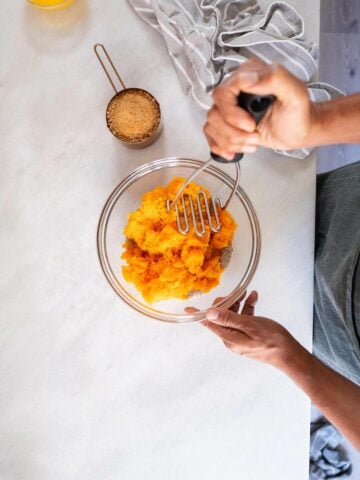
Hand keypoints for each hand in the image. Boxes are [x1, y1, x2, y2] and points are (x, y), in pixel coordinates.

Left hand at [201, 291, 299, 368]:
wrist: (289, 354)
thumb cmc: (272, 341)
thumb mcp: (249, 325)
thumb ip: (229, 319)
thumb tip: (209, 313)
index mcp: (229, 337)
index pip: (208, 324)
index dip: (198, 315)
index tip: (188, 309)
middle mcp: (232, 339)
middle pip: (221, 317)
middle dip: (226, 303)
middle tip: (235, 294)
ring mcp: (241, 337)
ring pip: (234, 316)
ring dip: (240, 304)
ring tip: (248, 293)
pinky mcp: (249, 336)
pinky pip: (244, 320)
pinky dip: (248, 309)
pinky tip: (254, 299)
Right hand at [204, 59, 318, 159]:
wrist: (300, 131)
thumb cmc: (300, 113)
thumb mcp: (296, 93)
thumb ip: (275, 79)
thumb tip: (247, 78)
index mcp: (248, 75)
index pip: (222, 93)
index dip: (232, 114)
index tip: (251, 125)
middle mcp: (235, 89)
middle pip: (214, 113)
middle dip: (232, 132)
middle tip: (254, 137)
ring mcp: (229, 107)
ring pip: (211, 126)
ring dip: (231, 141)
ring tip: (253, 142)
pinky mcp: (227, 124)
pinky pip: (210, 135)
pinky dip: (221, 147)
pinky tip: (236, 151)